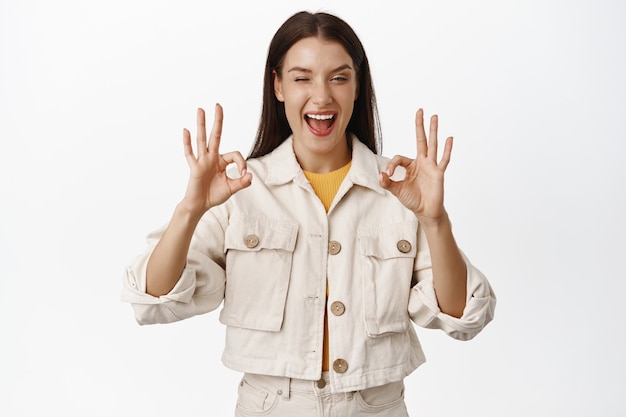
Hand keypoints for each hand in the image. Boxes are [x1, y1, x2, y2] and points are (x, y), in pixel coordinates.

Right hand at [180, 104, 251, 214]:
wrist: (200, 205)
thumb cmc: (214, 195)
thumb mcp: (231, 189)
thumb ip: (242, 182)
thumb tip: (249, 175)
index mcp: (221, 161)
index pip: (235, 154)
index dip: (241, 163)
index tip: (243, 174)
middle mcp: (211, 158)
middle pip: (215, 136)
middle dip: (217, 121)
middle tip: (218, 105)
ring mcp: (202, 161)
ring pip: (202, 140)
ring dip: (201, 125)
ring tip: (200, 109)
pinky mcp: (194, 168)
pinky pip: (190, 154)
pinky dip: (187, 143)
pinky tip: (186, 131)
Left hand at [379, 108, 452, 225]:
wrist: (426, 211)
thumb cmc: (413, 200)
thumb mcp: (397, 191)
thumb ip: (388, 183)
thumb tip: (381, 174)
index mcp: (411, 166)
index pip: (400, 158)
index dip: (392, 165)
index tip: (389, 175)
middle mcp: (422, 163)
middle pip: (421, 140)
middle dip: (420, 126)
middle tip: (420, 110)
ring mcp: (432, 167)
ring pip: (432, 145)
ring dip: (433, 131)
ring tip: (434, 117)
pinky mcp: (439, 174)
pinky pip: (444, 160)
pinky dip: (447, 150)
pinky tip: (449, 138)